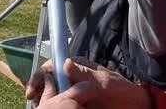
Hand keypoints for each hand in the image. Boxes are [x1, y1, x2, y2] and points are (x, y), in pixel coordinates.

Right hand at [27, 58, 148, 107]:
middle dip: (38, 93)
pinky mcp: (74, 105)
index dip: (39, 77)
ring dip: (44, 102)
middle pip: (46, 82)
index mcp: (76, 66)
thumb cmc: (121, 91)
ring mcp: (72, 92)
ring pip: (49, 96)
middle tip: (36, 104)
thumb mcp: (103, 82)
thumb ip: (85, 74)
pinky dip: (52, 108)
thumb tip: (65, 62)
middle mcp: (71, 78)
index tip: (33, 90)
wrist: (132, 108)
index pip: (51, 66)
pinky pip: (58, 106)